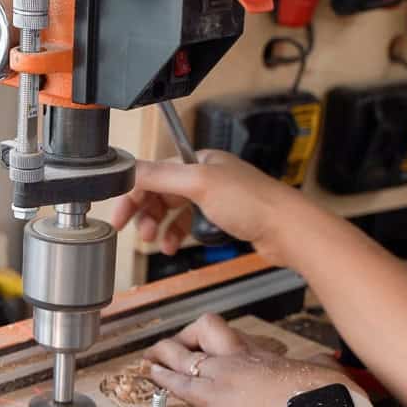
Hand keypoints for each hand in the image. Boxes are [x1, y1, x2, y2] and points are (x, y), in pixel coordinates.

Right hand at [110, 151, 292, 258]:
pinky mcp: (222, 217)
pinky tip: (175, 246)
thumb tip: (128, 168)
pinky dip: (177, 234)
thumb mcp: (199, 184)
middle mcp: (204, 175)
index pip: (153, 174)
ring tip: (158, 243)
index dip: (133, 195)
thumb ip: (160, 175)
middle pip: (160, 192)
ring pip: (172, 210)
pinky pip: (188, 224)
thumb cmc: (253, 203)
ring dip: (160, 227)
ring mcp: (214, 197)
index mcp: (197, 160)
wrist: (287, 229)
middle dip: (145, 214)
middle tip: (140, 234)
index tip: (119, 217)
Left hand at [143, 314, 359, 406]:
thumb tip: (324, 367)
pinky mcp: (217, 399)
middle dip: (185, 339)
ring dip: (164, 355)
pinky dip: (164, 378)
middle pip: (204, 331)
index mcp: (265, 354)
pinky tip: (152, 375)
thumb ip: (317, 368)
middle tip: (172, 347)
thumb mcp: (323, 373)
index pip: (231, 338)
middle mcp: (241, 358)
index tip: (210, 347)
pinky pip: (180, 383)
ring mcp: (226, 375)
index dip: (215, 341)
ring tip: (150, 358)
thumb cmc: (326, 397)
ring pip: (183, 354)